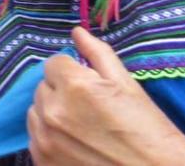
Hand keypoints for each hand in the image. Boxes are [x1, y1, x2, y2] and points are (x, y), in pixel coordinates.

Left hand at [27, 27, 184, 165]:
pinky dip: (49, 136)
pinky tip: (74, 143)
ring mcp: (45, 139)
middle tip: (89, 107)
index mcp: (74, 86)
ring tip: (82, 126)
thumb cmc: (149, 131)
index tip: (89, 85)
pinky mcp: (42, 160)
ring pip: (35, 111)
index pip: (54, 63)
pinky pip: (35, 137)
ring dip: (52, 112)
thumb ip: (98, 54)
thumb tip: (77, 32)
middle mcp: (53, 111)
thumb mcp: (127, 86)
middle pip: (43, 86)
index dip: (72, 71)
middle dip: (61, 91)